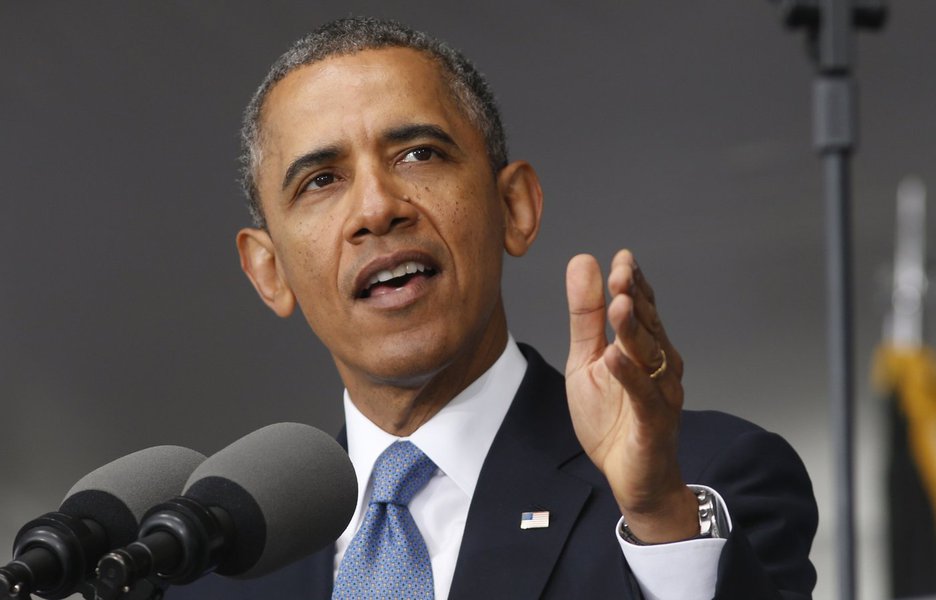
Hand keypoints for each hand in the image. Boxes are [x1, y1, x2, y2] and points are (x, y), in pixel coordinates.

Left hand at [565, 250, 697, 542]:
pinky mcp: (653, 423)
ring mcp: (660, 393)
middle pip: (648, 325)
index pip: (641, 307)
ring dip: (634, 330)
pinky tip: (614, 357)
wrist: (632, 478)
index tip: (622, 258)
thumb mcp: (586, 361)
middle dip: (635, 297)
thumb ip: (585, 317)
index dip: (632, 283)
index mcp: (643, 348)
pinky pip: (642, 396)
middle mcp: (659, 366)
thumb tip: (583, 262)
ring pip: (649, 356)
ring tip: (618, 305)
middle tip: (620, 272)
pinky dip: (629, 375)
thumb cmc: (611, 419)